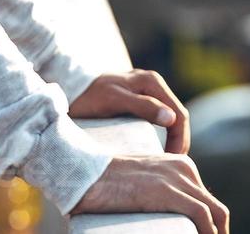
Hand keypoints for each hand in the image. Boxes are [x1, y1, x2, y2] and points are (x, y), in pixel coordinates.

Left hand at [69, 69, 190, 153]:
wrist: (69, 89)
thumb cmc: (89, 96)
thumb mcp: (114, 100)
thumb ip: (143, 106)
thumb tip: (171, 119)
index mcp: (152, 82)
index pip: (179, 114)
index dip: (180, 139)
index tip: (172, 161)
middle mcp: (152, 85)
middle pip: (177, 117)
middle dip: (178, 142)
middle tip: (172, 166)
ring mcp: (146, 93)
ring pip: (169, 119)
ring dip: (172, 139)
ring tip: (166, 161)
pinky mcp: (138, 102)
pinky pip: (157, 120)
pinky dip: (162, 135)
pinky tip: (156, 150)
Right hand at [69, 153, 228, 233]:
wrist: (86, 173)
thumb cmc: (104, 184)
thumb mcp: (141, 184)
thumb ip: (156, 194)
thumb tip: (156, 213)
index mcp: (180, 165)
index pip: (206, 202)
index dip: (210, 227)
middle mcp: (185, 168)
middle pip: (216, 209)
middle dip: (218, 233)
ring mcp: (179, 179)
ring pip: (216, 215)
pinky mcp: (171, 192)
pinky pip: (204, 218)